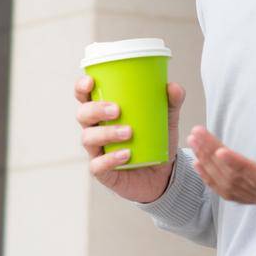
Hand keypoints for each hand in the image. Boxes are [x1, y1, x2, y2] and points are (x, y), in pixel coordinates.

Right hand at [74, 74, 184, 204]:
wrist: (163, 174)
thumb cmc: (155, 140)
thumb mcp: (166, 119)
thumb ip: (171, 102)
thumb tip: (174, 87)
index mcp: (104, 112)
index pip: (85, 96)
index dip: (81, 88)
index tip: (91, 82)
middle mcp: (96, 129)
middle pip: (82, 115)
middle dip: (95, 110)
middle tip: (117, 110)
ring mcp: (97, 151)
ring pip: (88, 138)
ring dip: (106, 133)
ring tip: (128, 132)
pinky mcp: (103, 171)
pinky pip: (98, 165)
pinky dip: (110, 159)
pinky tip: (126, 154)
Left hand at [187, 125, 255, 206]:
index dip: (238, 166)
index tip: (219, 150)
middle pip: (238, 181)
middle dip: (214, 158)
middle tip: (197, 133)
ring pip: (230, 188)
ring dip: (209, 167)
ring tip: (194, 142)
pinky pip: (231, 193)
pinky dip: (212, 180)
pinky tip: (199, 164)